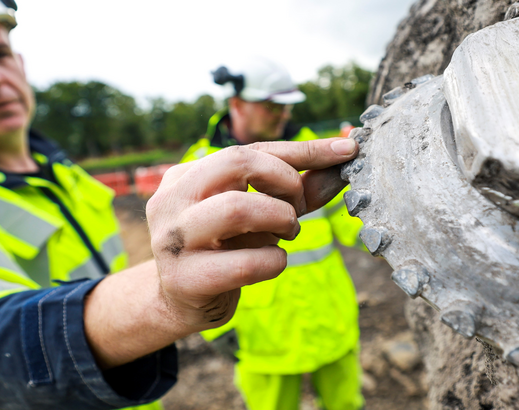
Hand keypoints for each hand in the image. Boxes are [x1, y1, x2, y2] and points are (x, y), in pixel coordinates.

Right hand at [147, 138, 357, 331]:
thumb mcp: (259, 215)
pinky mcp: (186, 280)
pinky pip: (246, 263)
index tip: (345, 150)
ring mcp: (173, 240)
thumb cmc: (224, 251)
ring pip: (237, 209)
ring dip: (280, 219)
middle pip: (237, 163)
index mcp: (187, 176)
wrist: (179, 305)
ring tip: (286, 234)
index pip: (251, 150)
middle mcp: (173, 200)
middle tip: (298, 208)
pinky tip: (271, 263)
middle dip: (286, 181)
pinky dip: (275, 261)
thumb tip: (341, 164)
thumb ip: (297, 191)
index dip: (304, 150)